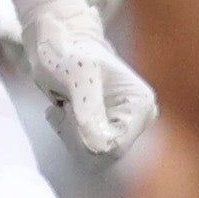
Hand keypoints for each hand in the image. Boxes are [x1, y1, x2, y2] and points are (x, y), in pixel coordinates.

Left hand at [0, 0, 158, 157]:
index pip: (114, 147)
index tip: (69, 110)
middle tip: (66, 106)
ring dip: (69, 135)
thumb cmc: (67, 51)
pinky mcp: (108, 129)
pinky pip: (85, 153)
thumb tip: (100, 149)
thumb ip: (88, 111)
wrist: (57, 39)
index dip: (84, 138)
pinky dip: (68, 135)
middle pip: (103, 156)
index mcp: (141, 105)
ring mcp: (123, 125)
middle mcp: (138, 118)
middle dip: (76, 136)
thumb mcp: (75, 78)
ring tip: (65, 105)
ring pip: (93, 157)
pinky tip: (65, 110)